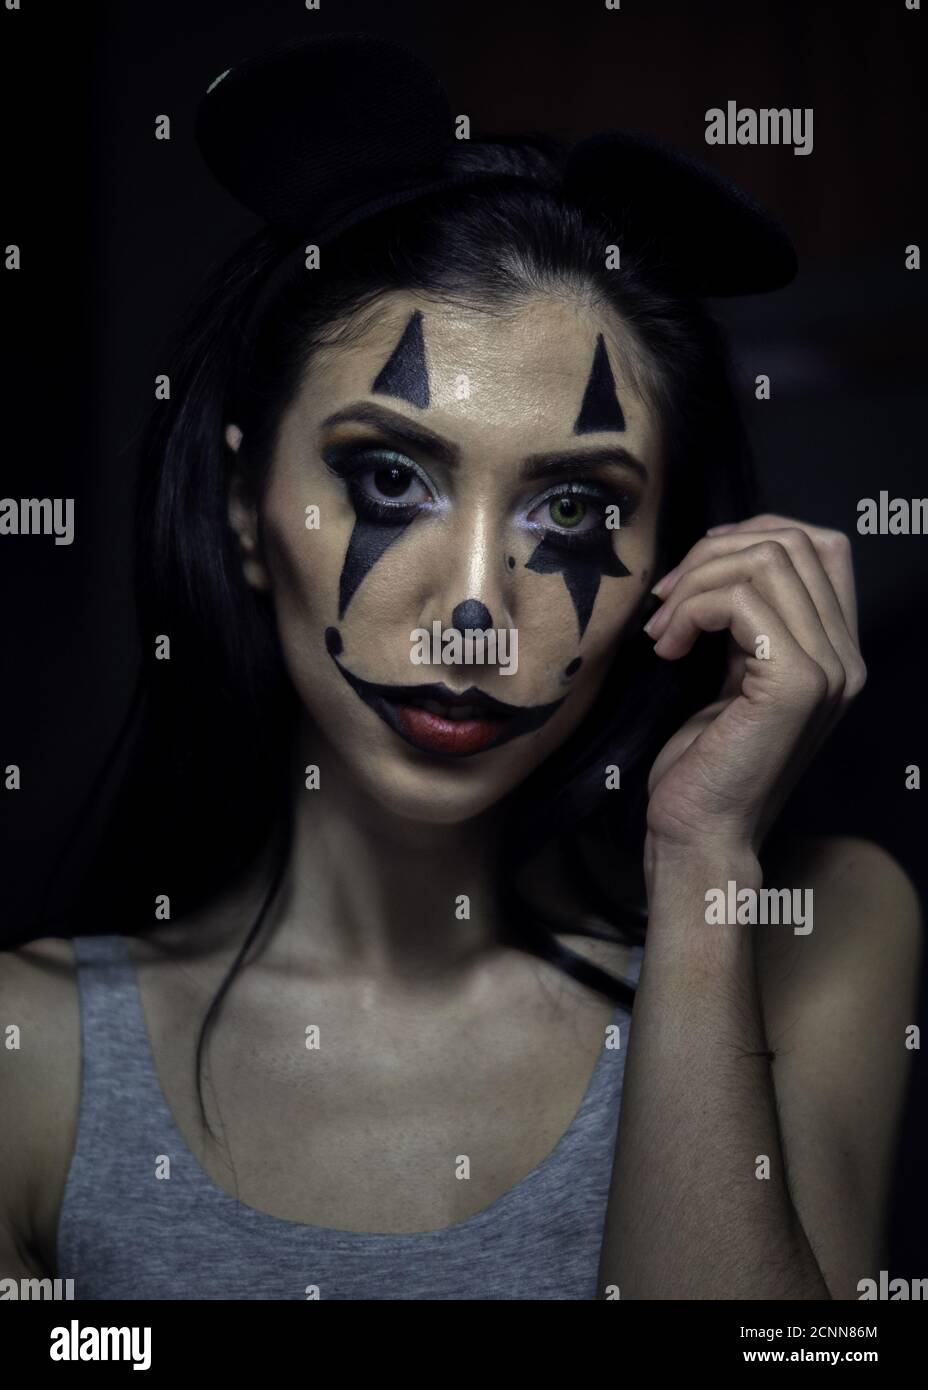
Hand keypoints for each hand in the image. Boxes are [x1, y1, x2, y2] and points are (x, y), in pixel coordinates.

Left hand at [642, 514, 866, 854]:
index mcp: (837, 652)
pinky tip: (667, 647)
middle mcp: (846, 658)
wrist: (702, 832)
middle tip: (665, 599)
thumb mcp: (735, 675)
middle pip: (792, 542)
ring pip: (765, 562)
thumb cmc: (707, 761)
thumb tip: (720, 559)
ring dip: (696, 583)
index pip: (822, 545)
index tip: (697, 571)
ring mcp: (828, 670)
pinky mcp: (794, 684)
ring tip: (661, 629)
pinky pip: (742, 600)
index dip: (755, 534)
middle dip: (713, 553)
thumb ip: (748, 622)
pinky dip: (692, 608)